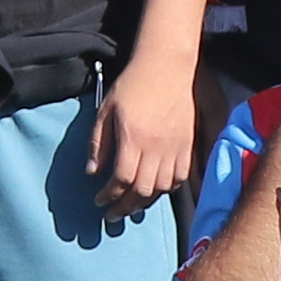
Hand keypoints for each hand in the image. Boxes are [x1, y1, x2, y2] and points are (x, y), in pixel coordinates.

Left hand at [91, 61, 197, 215]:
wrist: (166, 66)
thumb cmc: (132, 85)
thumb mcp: (106, 110)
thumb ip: (98, 143)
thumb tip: (92, 172)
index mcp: (133, 138)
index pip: (121, 179)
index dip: (108, 196)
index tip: (99, 200)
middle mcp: (156, 147)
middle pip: (142, 190)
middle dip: (125, 207)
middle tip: (113, 214)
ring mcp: (175, 147)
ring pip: (163, 188)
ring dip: (146, 202)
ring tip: (132, 205)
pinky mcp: (188, 144)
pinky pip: (181, 176)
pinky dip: (168, 189)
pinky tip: (156, 189)